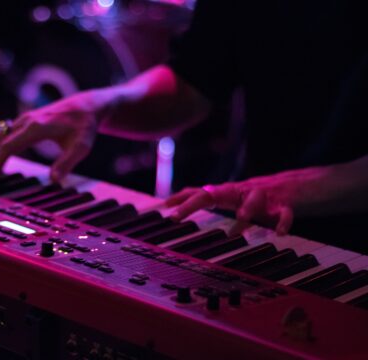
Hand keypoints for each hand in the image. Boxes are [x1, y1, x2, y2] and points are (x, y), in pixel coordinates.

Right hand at [0, 90, 106, 182]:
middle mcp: (26, 121)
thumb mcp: (81, 147)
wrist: (86, 106)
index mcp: (36, 128)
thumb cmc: (84, 126)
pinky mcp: (25, 121)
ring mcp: (24, 119)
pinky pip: (4, 132)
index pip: (8, 147)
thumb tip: (54, 181)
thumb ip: (67, 163)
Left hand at [165, 168, 329, 234]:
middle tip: (175, 218)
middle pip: (214, 193)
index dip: (180, 198)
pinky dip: (283, 221)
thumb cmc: (259, 195)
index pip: (200, 192)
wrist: (300, 184)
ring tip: (234, 232)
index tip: (162, 207)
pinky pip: (285, 211)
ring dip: (243, 214)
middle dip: (193, 204)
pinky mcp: (287, 202)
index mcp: (230, 191)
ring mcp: (265, 195)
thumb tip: (178, 200)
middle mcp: (243, 190)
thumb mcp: (232, 197)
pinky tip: (279, 234)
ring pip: (252, 201)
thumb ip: (209, 199)